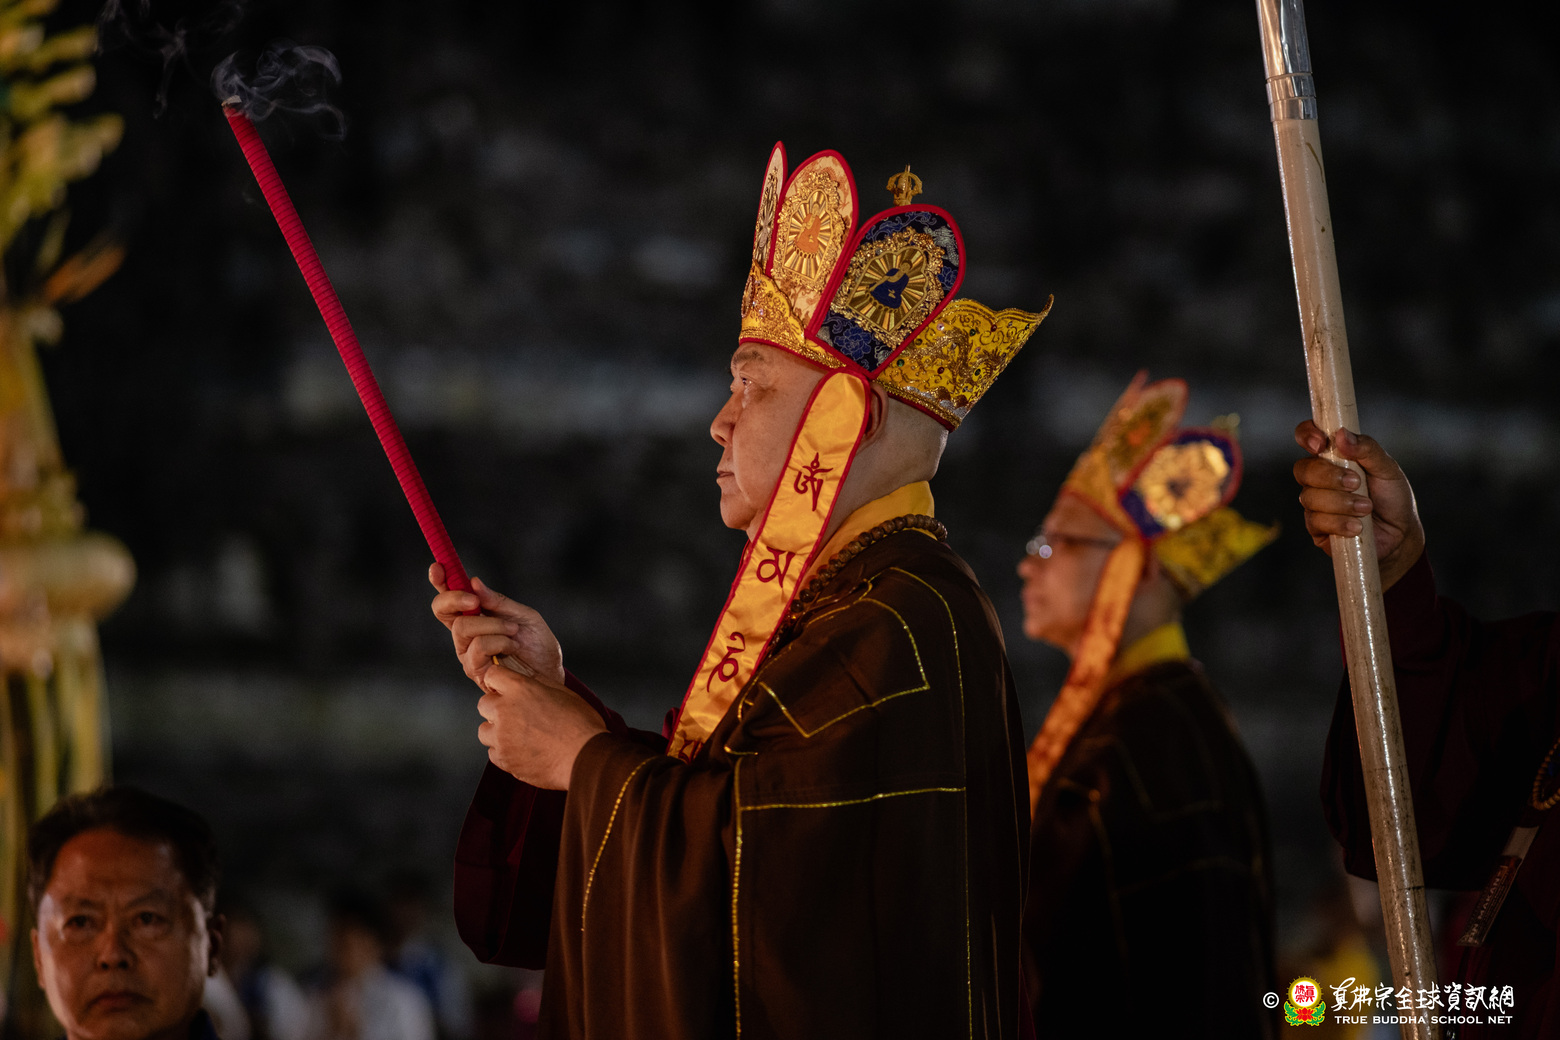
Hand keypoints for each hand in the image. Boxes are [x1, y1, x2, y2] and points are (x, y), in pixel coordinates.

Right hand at [429, 564, 565, 690]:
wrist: (551, 673)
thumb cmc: (537, 645)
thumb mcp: (524, 615)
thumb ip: (498, 601)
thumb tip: (473, 582)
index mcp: (475, 617)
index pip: (449, 599)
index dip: (440, 582)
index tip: (438, 567)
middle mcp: (466, 635)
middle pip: (442, 611)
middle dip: (455, 598)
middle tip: (475, 599)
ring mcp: (468, 653)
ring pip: (462, 628)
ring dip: (492, 624)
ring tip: (514, 631)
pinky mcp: (476, 671)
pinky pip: (477, 648)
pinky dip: (499, 641)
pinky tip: (513, 646)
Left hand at [477, 664, 605, 787]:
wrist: (585, 758)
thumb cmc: (581, 724)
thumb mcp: (562, 692)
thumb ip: (538, 682)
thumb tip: (526, 677)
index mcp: (520, 690)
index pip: (492, 675)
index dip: (499, 681)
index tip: (504, 687)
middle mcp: (505, 711)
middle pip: (483, 704)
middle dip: (496, 707)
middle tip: (516, 714)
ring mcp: (502, 737)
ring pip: (484, 731)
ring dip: (497, 731)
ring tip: (519, 735)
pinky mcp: (504, 759)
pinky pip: (492, 753)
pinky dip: (503, 751)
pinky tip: (522, 750)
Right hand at [1292, 421, 1425, 588]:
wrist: (1400, 534)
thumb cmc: (1392, 498)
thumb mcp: (1388, 469)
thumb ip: (1367, 449)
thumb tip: (1342, 435)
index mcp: (1333, 456)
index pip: (1307, 437)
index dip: (1307, 435)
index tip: (1321, 444)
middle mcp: (1319, 478)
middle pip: (1303, 469)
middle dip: (1330, 476)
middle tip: (1357, 483)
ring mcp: (1315, 503)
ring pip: (1310, 497)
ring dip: (1341, 503)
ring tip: (1366, 508)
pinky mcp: (1316, 527)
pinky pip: (1316, 521)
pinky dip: (1340, 523)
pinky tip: (1357, 526)